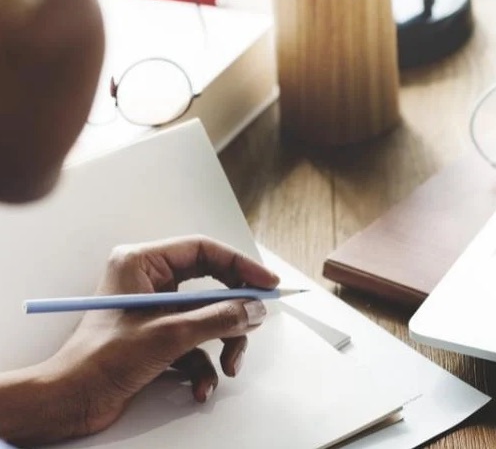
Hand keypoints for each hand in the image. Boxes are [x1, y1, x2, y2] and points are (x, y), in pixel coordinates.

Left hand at [38, 236, 278, 442]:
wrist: (72, 401)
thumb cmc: (100, 361)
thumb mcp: (170, 335)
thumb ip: (218, 318)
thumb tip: (254, 310)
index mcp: (142, 263)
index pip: (204, 250)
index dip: (241, 266)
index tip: (267, 284)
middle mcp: (148, 281)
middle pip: (211, 286)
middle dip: (233, 313)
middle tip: (254, 323)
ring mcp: (154, 310)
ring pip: (208, 317)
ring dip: (223, 344)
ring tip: (228, 366)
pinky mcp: (157, 337)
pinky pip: (196, 343)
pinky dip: (204, 366)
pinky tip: (201, 386)